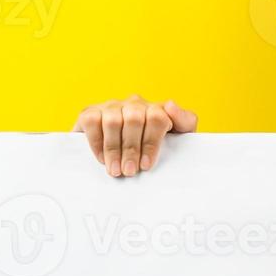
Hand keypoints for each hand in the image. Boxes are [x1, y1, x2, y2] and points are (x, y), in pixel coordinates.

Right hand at [72, 95, 198, 176]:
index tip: (146, 165)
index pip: (156, 117)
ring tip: (115, 170)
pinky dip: (96, 142)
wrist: (128, 155)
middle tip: (129, 171)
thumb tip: (170, 106)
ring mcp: (112, 106)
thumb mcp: (178, 137)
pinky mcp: (91, 112)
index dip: (151, 143)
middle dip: (131, 149)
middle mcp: (134, 104)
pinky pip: (92, 120)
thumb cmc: (157, 148)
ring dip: (113, 149)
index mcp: (156, 109)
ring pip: (113, 121)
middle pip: (134, 119)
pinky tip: (102, 158)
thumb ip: (185, 121)